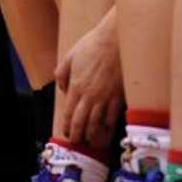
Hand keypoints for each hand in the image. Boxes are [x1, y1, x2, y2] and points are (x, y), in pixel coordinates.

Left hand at [55, 17, 122, 145]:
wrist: (116, 39)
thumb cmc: (93, 45)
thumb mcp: (70, 56)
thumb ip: (62, 74)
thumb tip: (63, 88)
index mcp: (76, 87)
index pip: (69, 115)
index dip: (67, 127)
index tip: (67, 134)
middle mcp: (90, 96)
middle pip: (82, 123)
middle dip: (78, 136)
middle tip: (77, 142)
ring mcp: (106, 97)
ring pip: (97, 124)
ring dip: (92, 135)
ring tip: (91, 140)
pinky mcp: (119, 95)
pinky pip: (113, 116)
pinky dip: (109, 124)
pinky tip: (107, 128)